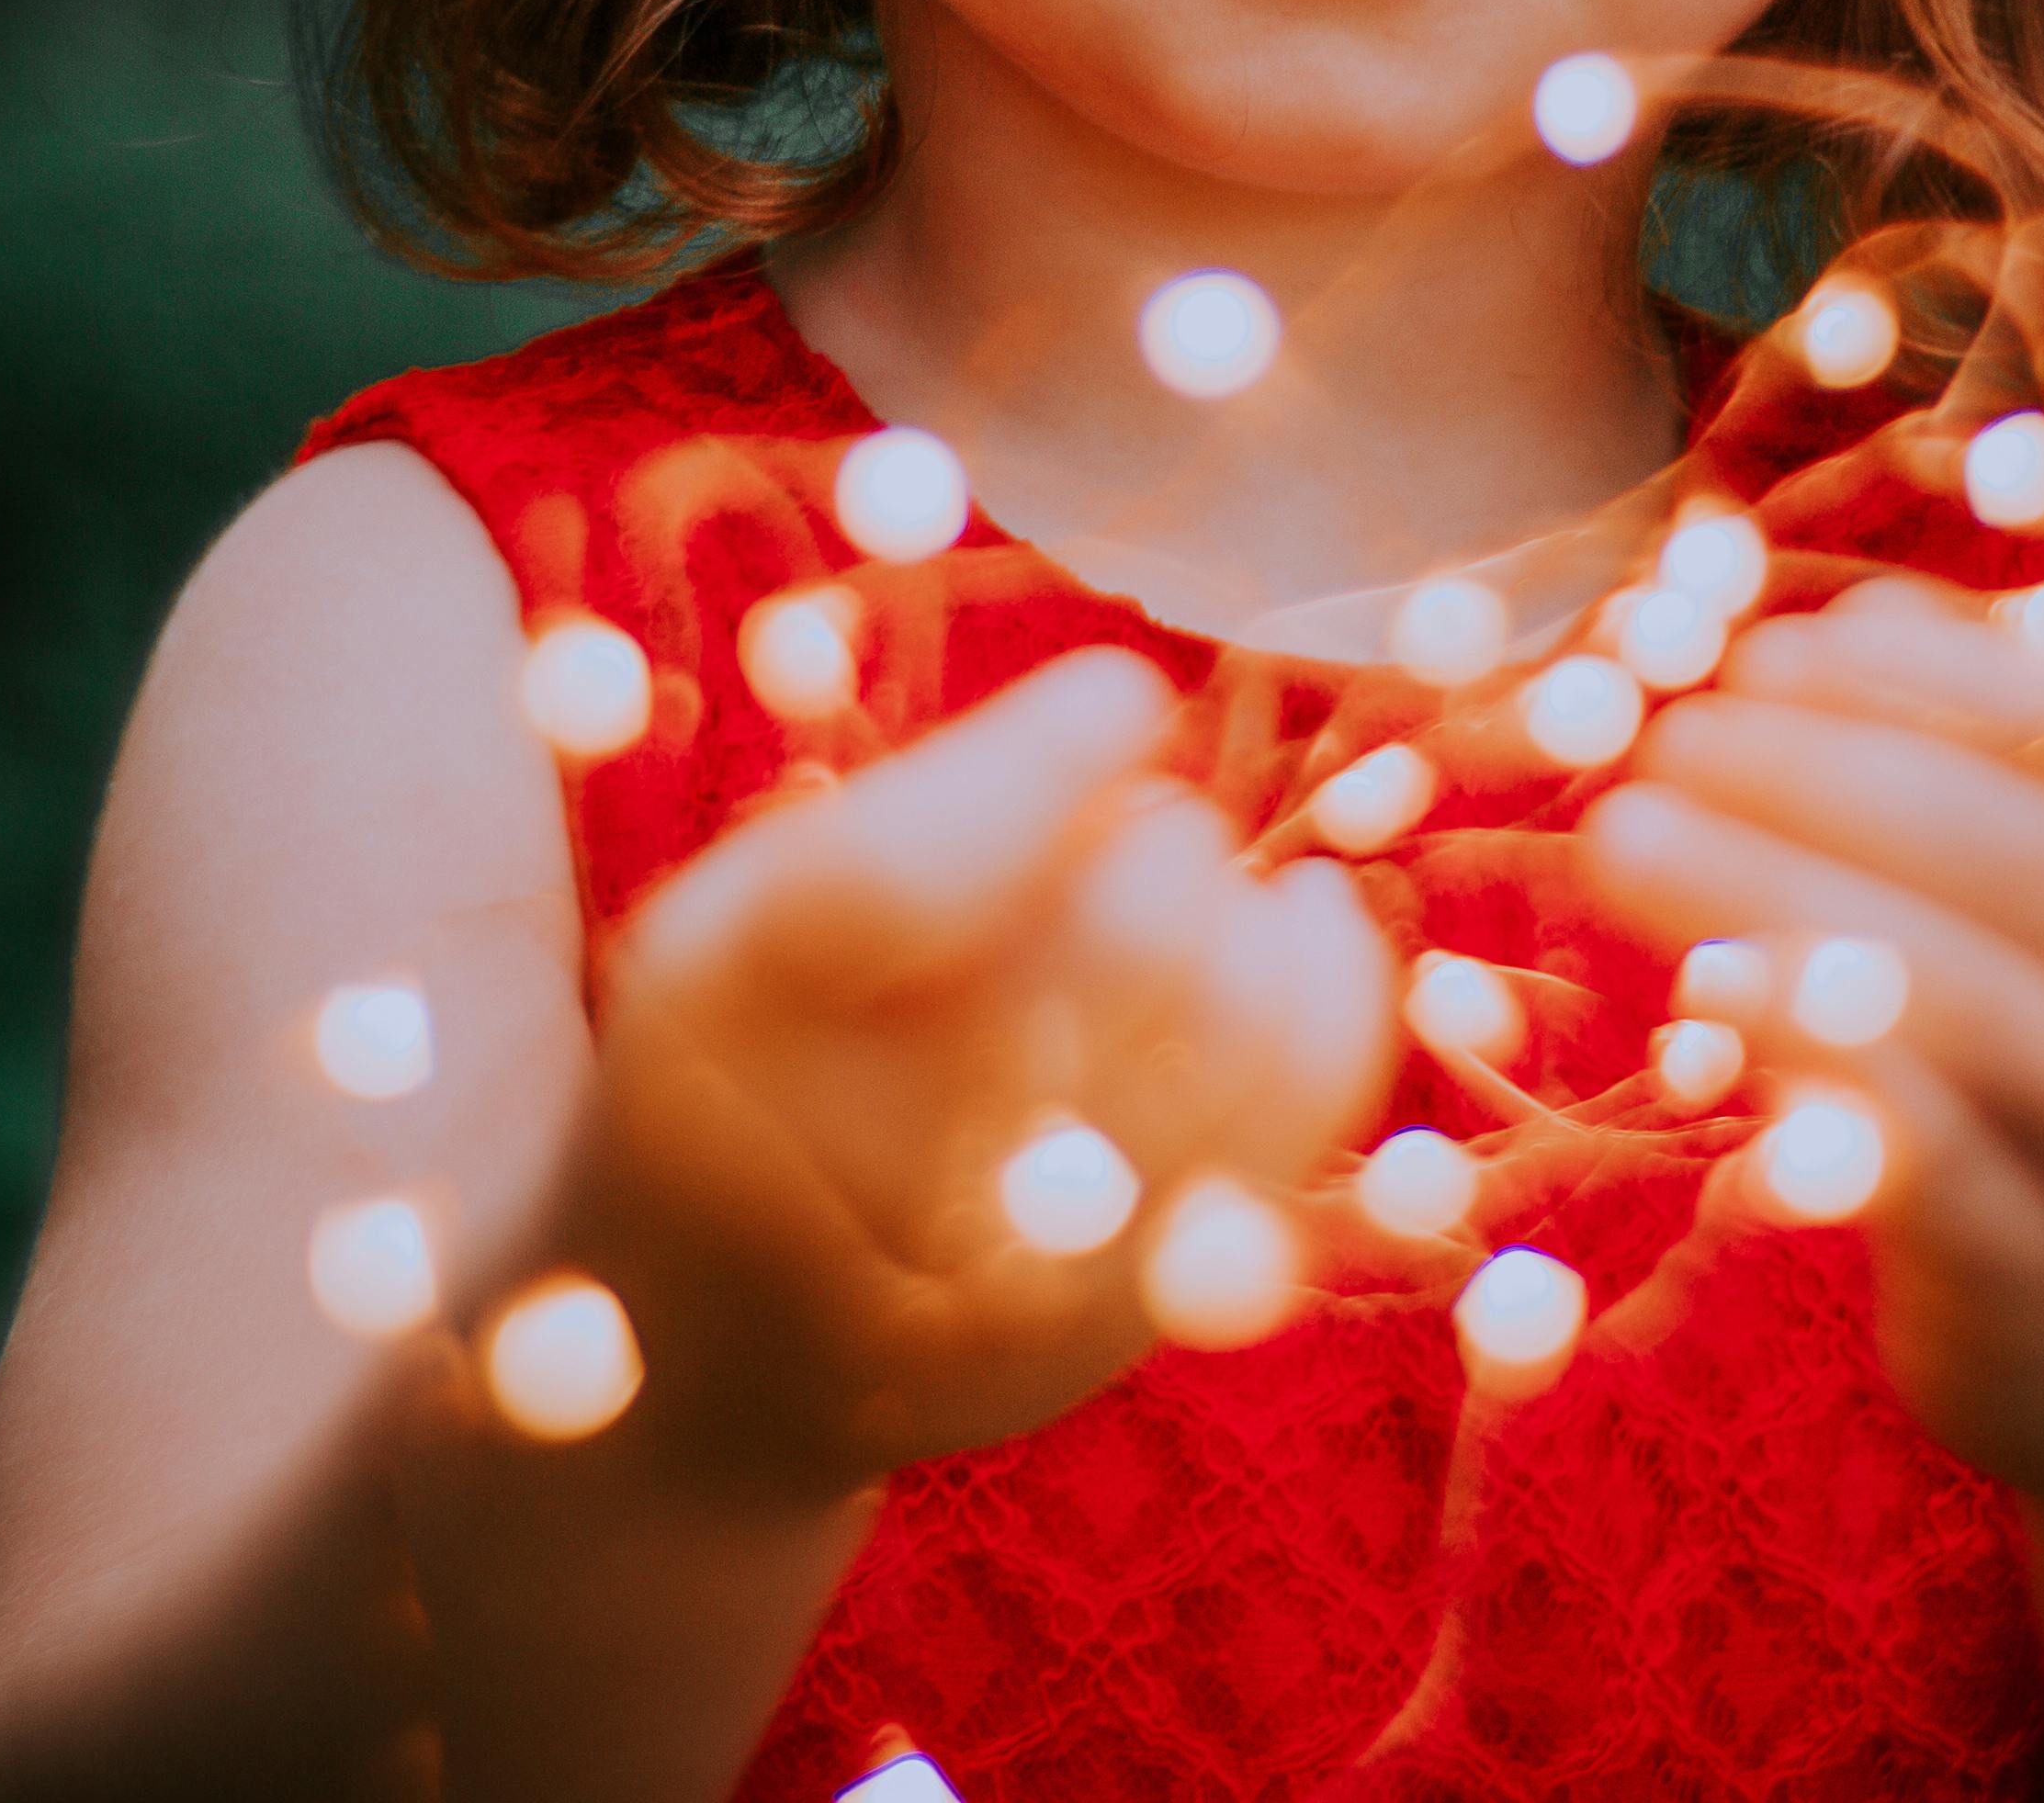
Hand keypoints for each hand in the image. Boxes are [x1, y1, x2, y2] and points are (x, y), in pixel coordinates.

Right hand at [540, 648, 1394, 1501]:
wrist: (717, 1355)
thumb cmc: (749, 1067)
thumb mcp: (744, 930)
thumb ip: (901, 824)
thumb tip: (1131, 725)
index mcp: (716, 1027)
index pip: (901, 879)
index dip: (1044, 760)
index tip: (1124, 689)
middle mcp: (858, 1178)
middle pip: (1107, 947)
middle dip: (1161, 840)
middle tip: (1138, 824)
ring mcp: (1007, 1276)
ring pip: (1227, 1023)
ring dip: (1241, 909)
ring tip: (1190, 885)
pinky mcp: (1126, 1324)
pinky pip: (1298, 1114)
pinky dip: (1327, 980)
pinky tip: (1298, 918)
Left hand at [1582, 581, 2043, 1526]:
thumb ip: (1996, 789)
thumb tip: (1827, 612)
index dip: (1945, 674)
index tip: (1783, 641)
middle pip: (2031, 861)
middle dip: (1833, 775)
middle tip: (1671, 728)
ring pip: (1977, 1007)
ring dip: (1787, 898)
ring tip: (1626, 834)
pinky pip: (1936, 1164)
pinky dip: (1822, 1067)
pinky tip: (1704, 996)